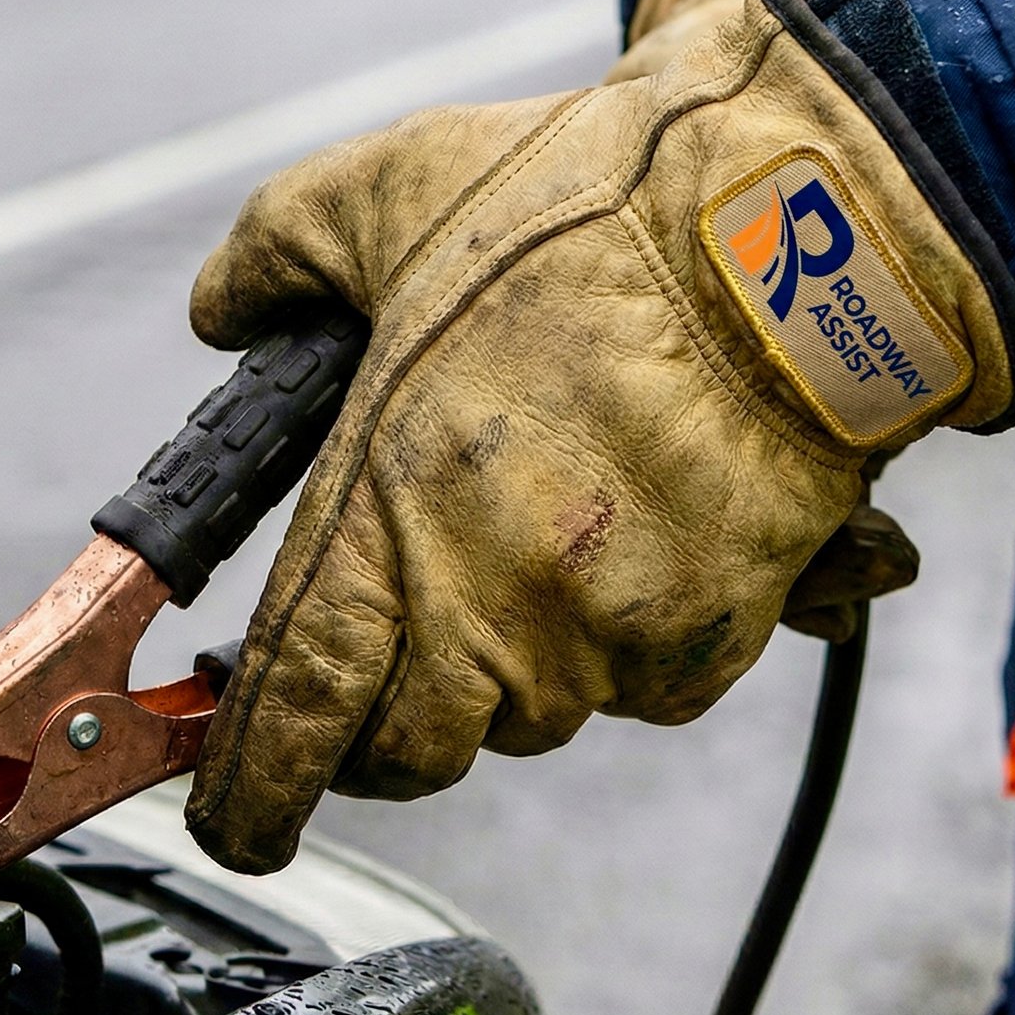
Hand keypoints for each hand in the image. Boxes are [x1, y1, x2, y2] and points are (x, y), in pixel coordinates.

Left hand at [185, 0, 1014, 871]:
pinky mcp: (709, 637)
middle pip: (412, 753)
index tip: (237, 821)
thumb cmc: (588, 207)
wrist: (791, 231)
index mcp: (386, 508)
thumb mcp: (383, 192)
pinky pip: (639, 688)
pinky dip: (620, 645)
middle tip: (391, 664)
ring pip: (531, 719)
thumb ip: (273, 257)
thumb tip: (224, 307)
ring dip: (509, 672)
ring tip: (530, 551)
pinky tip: (630, 542)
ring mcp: (604, 631)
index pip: (294, 710)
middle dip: (385, 730)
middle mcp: (488, 600)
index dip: (250, 790)